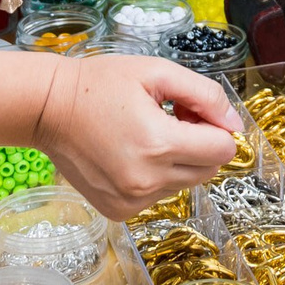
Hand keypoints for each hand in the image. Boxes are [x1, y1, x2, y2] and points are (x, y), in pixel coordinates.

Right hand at [33, 55, 239, 216]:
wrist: (48, 109)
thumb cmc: (101, 84)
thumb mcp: (158, 73)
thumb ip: (205, 95)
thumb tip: (235, 125)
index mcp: (159, 145)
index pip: (223, 150)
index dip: (215, 127)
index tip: (189, 111)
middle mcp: (147, 181)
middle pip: (208, 170)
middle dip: (199, 144)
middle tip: (169, 118)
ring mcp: (131, 201)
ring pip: (185, 184)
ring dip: (178, 161)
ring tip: (147, 134)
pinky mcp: (118, 211)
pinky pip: (159, 196)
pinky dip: (156, 177)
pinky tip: (131, 153)